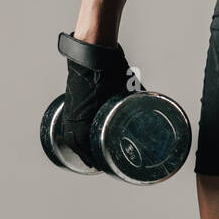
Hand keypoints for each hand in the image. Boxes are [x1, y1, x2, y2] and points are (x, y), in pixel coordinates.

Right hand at [59, 36, 134, 167]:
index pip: (84, 143)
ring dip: (76, 145)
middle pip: (75, 142)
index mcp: (87, 113)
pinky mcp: (70, 99)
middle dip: (84, 155)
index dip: (90, 157)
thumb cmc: (109, 68)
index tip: (97, 167)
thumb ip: (136, 95)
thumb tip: (152, 100)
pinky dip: (70, 131)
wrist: (92, 50)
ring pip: (69, 132)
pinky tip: (76, 135)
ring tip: (86, 154)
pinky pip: (67, 120)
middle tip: (94, 164)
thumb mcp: (127, 85)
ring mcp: (71, 106)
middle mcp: (76, 113)